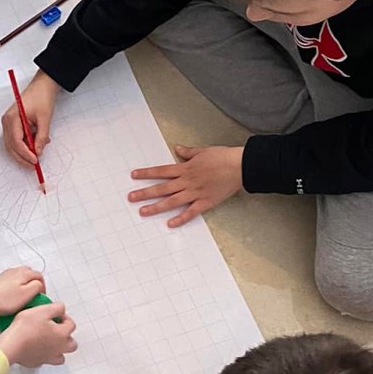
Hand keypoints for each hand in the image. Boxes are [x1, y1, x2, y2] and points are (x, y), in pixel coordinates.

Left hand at [0, 266, 44, 314]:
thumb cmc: (3, 300)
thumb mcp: (27, 294)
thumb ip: (37, 286)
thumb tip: (39, 284)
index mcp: (23, 272)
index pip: (39, 276)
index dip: (43, 287)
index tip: (41, 297)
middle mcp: (14, 271)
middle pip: (30, 276)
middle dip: (34, 285)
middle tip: (33, 297)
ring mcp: (5, 276)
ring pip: (20, 280)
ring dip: (24, 288)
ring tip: (22, 300)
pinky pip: (11, 284)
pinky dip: (14, 291)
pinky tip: (12, 300)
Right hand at [0, 302, 76, 367]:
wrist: (11, 345)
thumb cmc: (25, 328)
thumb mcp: (42, 310)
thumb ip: (57, 308)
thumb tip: (61, 309)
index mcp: (62, 334)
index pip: (71, 325)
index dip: (64, 317)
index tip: (55, 315)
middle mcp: (59, 348)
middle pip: (71, 344)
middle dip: (66, 336)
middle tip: (56, 329)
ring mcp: (49, 357)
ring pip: (61, 356)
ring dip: (59, 349)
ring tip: (50, 341)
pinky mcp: (38, 363)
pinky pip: (46, 360)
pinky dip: (45, 355)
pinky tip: (37, 348)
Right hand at [1, 71, 58, 165]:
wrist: (42, 86)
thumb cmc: (42, 97)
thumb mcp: (45, 119)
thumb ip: (41, 137)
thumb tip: (38, 152)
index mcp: (12, 118)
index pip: (15, 141)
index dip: (25, 153)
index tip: (35, 160)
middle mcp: (7, 121)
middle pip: (11, 146)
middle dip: (22, 157)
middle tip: (34, 165)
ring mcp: (8, 123)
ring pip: (12, 145)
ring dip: (23, 152)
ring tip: (36, 156)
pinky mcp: (13, 124)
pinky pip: (16, 139)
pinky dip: (24, 145)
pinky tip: (35, 145)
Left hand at [128, 145, 244, 227]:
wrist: (241, 166)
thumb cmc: (223, 157)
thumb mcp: (203, 151)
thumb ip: (188, 152)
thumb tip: (178, 149)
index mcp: (186, 168)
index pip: (161, 171)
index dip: (147, 173)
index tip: (134, 175)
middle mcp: (187, 181)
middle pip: (162, 188)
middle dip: (145, 193)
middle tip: (131, 198)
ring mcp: (196, 193)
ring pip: (172, 201)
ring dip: (156, 207)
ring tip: (143, 211)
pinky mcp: (206, 202)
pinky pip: (191, 212)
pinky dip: (180, 219)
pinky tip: (169, 224)